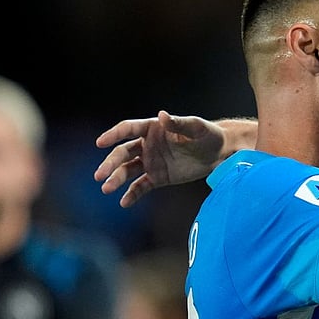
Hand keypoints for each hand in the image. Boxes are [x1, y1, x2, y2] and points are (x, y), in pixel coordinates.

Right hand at [94, 111, 225, 207]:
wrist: (219, 154)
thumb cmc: (207, 135)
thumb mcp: (195, 128)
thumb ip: (178, 124)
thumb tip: (162, 116)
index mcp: (153, 129)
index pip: (128, 130)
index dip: (113, 135)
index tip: (100, 143)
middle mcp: (147, 145)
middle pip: (122, 153)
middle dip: (110, 164)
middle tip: (99, 175)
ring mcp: (151, 162)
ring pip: (128, 171)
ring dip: (116, 179)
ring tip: (106, 189)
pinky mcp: (158, 178)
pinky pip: (141, 186)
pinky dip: (132, 194)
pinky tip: (124, 202)